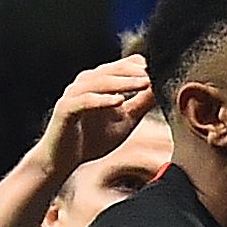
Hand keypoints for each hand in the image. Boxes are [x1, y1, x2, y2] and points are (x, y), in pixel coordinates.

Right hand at [33, 56, 152, 176]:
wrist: (65, 160)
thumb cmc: (94, 140)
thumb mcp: (126, 121)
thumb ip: (141, 104)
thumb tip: (161, 89)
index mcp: (98, 83)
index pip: (119, 68)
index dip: (138, 66)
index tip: (160, 67)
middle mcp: (84, 84)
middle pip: (110, 71)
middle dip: (133, 71)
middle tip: (154, 71)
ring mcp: (73, 95)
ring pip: (98, 83)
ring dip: (123, 82)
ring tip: (144, 82)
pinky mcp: (65, 109)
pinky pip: (84, 101)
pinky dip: (101, 100)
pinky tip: (119, 101)